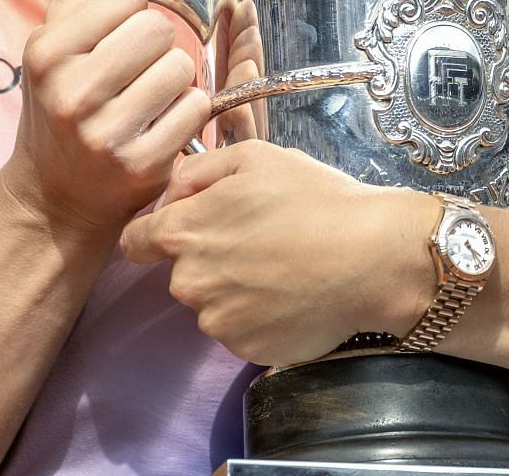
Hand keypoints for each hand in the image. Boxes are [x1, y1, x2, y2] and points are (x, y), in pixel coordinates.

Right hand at [0, 0, 212, 239]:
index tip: (114, 39)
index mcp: (45, 50)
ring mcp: (104, 132)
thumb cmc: (59, 100)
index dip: (131, 13)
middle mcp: (69, 90)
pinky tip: (160, 124)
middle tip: (135, 70)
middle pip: (158, 29)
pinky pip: (195, 109)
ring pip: (182, 68)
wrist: (53, 196)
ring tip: (148, 97)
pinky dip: (187, 113)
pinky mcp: (139, 165)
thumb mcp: (57, 34)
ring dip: (175, 79)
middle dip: (156, 45)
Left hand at [120, 141, 440, 364]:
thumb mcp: (253, 158)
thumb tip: (170, 191)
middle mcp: (189, 282)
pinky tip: (290, 295)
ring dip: (233, 290)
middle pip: (179, 272)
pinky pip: (240, 331)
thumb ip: (196, 171)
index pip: (136, 241)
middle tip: (256, 242)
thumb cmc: (314, 199)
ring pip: (211, 304)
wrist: (372, 258)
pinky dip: (258, 317)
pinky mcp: (247, 350)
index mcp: (183, 231)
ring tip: (280, 269)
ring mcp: (218, 322)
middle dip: (206, 258)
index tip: (184, 229)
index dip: (154, 232)